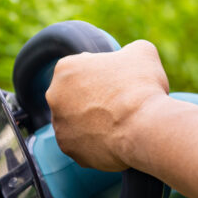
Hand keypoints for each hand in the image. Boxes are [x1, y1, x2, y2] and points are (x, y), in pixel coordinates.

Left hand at [45, 40, 169, 170]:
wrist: (143, 128)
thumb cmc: (141, 87)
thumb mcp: (142, 53)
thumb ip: (128, 50)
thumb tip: (129, 55)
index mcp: (65, 68)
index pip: (81, 69)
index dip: (101, 76)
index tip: (116, 83)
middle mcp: (54, 95)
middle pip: (74, 96)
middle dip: (92, 99)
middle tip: (117, 104)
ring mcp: (58, 124)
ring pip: (75, 121)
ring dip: (91, 122)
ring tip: (118, 124)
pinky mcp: (66, 147)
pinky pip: (80, 143)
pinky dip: (93, 142)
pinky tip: (113, 139)